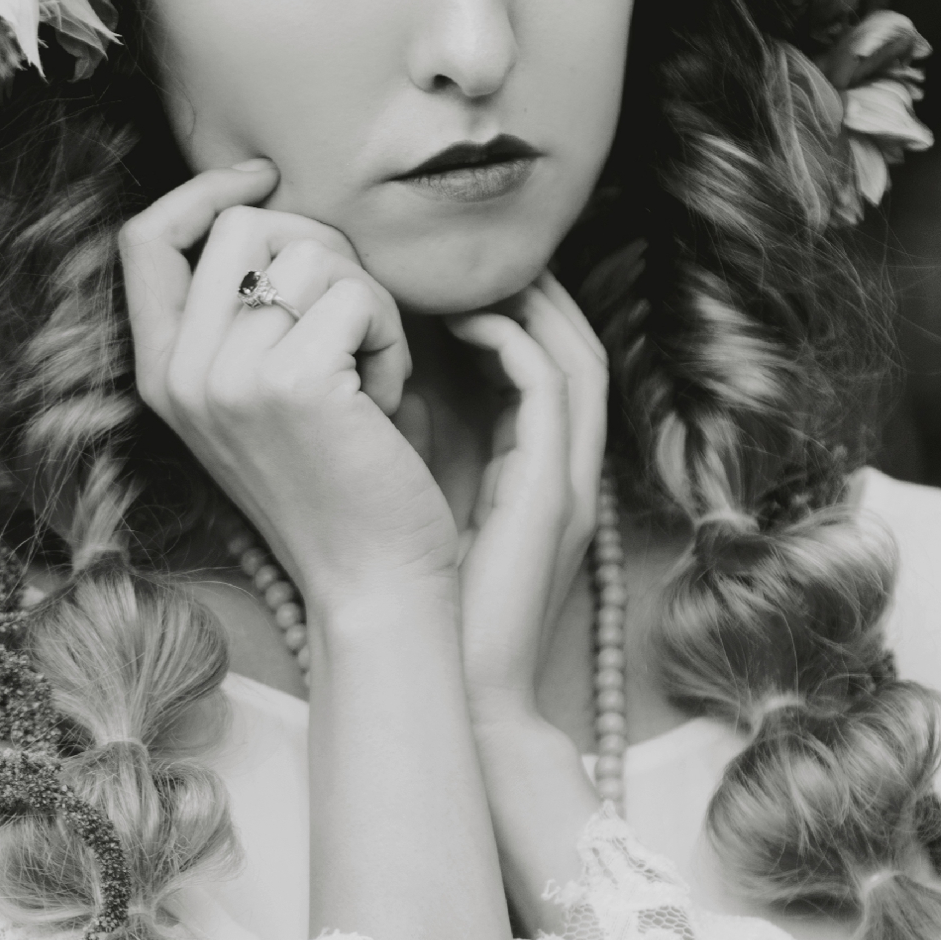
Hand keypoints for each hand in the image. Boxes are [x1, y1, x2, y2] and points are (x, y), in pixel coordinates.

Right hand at [120, 161, 456, 619]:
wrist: (370, 582)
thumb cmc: (336, 481)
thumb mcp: (260, 392)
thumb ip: (241, 314)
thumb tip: (266, 199)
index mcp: (161, 372)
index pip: (145, 236)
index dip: (207, 189)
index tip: (268, 178)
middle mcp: (180, 372)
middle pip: (244, 224)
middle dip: (322, 249)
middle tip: (353, 325)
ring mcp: (229, 378)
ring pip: (309, 251)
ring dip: (364, 298)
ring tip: (369, 373)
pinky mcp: (293, 385)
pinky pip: (358, 295)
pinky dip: (391, 337)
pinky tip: (385, 399)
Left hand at [449, 274, 609, 728]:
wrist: (453, 695)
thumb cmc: (423, 608)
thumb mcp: (414, 504)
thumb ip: (411, 442)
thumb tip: (367, 373)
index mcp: (533, 472)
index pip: (538, 361)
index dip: (506, 304)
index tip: (445, 269)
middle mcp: (562, 469)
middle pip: (570, 343)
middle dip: (528, 285)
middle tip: (466, 244)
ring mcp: (568, 480)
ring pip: (573, 355)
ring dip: (527, 301)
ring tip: (472, 263)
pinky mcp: (554, 494)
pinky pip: (552, 390)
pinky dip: (515, 342)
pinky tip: (464, 318)